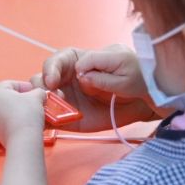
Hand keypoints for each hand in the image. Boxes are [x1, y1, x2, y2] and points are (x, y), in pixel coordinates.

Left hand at [0, 81, 46, 145]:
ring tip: (34, 112)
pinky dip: (17, 119)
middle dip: (23, 98)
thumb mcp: (37, 97)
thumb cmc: (27, 113)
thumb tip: (39, 94)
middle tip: (35, 100)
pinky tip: (28, 122)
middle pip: (8, 97)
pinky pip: (8, 120)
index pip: (10, 84)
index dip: (24, 85)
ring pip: (8, 110)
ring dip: (20, 109)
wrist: (22, 139)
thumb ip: (38, 92)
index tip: (35, 90)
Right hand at [30, 45, 155, 131]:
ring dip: (39, 105)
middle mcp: (66, 78)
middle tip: (45, 98)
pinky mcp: (69, 117)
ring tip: (45, 113)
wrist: (145, 98)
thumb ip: (100, 70)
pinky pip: (52, 119)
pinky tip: (44, 124)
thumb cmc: (133, 74)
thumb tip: (81, 75)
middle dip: (39, 87)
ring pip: (42, 100)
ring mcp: (66, 98)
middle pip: (42, 79)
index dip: (51, 69)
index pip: (57, 60)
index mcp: (77, 60)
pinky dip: (45, 122)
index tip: (52, 81)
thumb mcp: (121, 65)